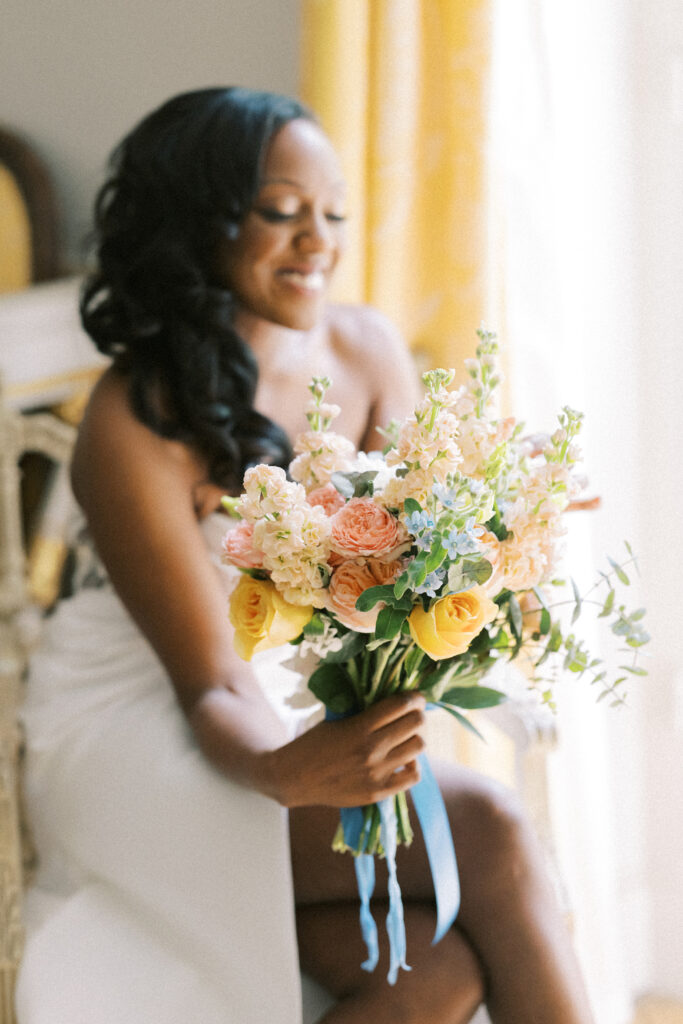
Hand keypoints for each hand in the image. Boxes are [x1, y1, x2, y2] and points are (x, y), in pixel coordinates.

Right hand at [265, 693, 426, 808]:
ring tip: (405, 739)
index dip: (415, 698)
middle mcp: (371, 749)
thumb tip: (396, 702)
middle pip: (416, 723)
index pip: (401, 704)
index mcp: (360, 726)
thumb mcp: (338, 720)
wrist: (294, 778)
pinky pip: (413, 776)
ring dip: (415, 738)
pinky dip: (412, 766)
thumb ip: (366, 713)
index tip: (415, 697)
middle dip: (417, 715)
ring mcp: (376, 772)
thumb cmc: (314, 743)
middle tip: (411, 717)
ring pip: (419, 747)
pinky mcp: (378, 792)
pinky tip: (402, 761)